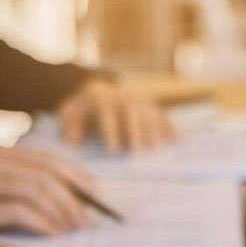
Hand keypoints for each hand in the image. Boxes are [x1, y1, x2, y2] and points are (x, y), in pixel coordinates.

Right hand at [0, 146, 96, 235]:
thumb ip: (29, 186)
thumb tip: (79, 198)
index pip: (46, 159)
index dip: (75, 175)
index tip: (97, 192)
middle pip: (43, 175)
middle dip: (71, 198)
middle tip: (88, 219)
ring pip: (33, 190)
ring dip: (60, 211)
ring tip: (74, 226)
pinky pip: (18, 212)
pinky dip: (42, 222)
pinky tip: (53, 232)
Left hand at [58, 78, 172, 151]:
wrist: (96, 94)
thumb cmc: (80, 112)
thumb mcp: (68, 115)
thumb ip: (68, 126)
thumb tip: (74, 141)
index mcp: (100, 96)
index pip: (106, 113)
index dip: (110, 131)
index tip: (113, 150)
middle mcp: (122, 95)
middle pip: (131, 112)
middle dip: (134, 131)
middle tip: (136, 152)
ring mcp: (138, 100)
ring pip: (148, 113)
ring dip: (153, 130)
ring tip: (156, 150)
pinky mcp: (150, 107)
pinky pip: (161, 116)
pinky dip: (169, 128)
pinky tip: (177, 141)